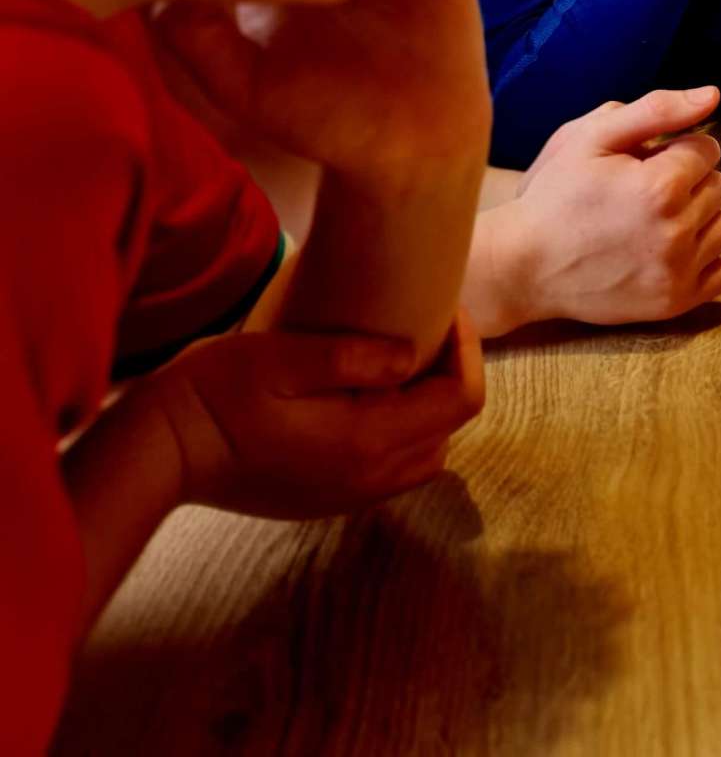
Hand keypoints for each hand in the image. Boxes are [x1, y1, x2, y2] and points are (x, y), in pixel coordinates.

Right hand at [144, 316, 483, 518]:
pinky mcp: (326, 500)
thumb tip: (412, 354)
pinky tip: (367, 400)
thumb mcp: (283, 358)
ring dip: (428, 411)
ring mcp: (348, 495)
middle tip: (428, 334)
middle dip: (452, 378)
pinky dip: (400, 435)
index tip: (449, 312)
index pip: (461, 400)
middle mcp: (369, 477)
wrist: (159, 455)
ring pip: (425, 455)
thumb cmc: (215, 395)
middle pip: (451, 430)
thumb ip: (356, 356)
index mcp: (369, 440)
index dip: (468, 351)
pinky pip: (390, 471)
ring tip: (400, 367)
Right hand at [471, 88, 720, 335]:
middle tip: (644, 191)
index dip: (675, 150)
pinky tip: (670, 251)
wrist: (523, 267)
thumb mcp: (590, 138)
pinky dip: (704, 259)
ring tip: (658, 220)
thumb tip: (712, 96)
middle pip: (718, 186)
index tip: (645, 163)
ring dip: (700, 218)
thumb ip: (656, 110)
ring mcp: (677, 271)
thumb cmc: (555, 196)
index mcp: (660, 187)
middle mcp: (676, 231)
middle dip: (688, 181)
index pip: (707, 149)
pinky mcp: (674, 303)